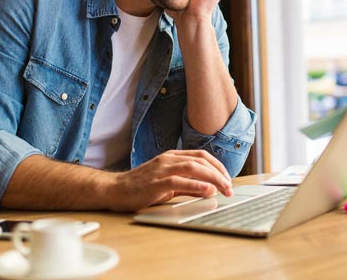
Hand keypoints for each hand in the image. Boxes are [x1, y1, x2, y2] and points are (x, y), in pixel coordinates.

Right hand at [108, 149, 233, 211]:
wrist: (116, 189)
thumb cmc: (141, 186)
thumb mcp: (168, 185)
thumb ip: (188, 185)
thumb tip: (209, 189)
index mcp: (172, 156)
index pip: (201, 156)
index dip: (218, 166)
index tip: (228, 179)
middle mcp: (169, 159)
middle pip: (201, 160)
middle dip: (220, 173)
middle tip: (230, 187)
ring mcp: (162, 169)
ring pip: (193, 168)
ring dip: (213, 178)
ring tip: (224, 189)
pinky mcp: (156, 182)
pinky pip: (179, 181)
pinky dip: (196, 185)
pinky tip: (207, 191)